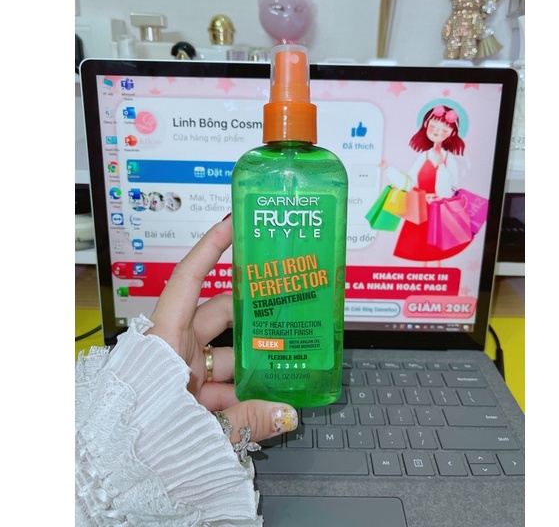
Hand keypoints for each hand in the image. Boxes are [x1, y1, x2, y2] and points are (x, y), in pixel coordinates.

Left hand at [146, 215, 297, 445]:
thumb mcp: (200, 427)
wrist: (118, 482)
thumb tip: (289, 412)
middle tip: (284, 300)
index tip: (232, 226)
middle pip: (219, 316)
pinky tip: (272, 398)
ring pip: (227, 354)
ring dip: (255, 361)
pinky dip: (246, 390)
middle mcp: (174, 350)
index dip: (209, 250)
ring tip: (289, 359)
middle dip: (253, 310)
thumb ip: (249, 420)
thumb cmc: (139, 445)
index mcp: (166, 342)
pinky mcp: (189, 394)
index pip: (187, 282)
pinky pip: (224, 384)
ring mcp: (182, 372)